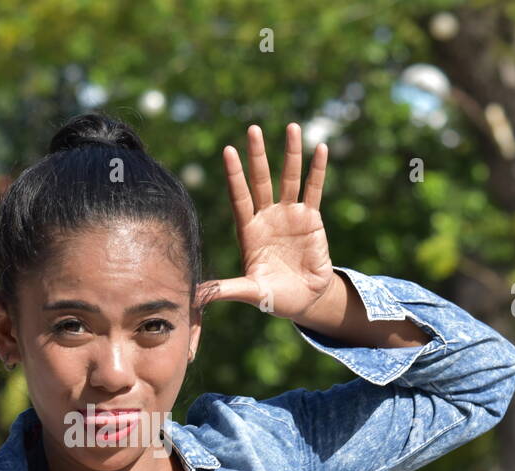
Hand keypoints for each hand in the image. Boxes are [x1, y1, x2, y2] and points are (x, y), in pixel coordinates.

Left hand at [195, 123, 334, 322]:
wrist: (305, 299)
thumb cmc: (274, 297)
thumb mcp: (250, 292)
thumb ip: (225, 289)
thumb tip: (194, 295)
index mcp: (249, 232)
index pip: (239, 198)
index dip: (235, 176)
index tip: (228, 151)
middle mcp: (267, 217)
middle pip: (261, 180)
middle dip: (257, 156)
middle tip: (253, 129)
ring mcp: (289, 215)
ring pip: (289, 178)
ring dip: (291, 153)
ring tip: (292, 126)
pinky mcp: (311, 218)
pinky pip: (314, 189)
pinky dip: (318, 170)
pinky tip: (320, 148)